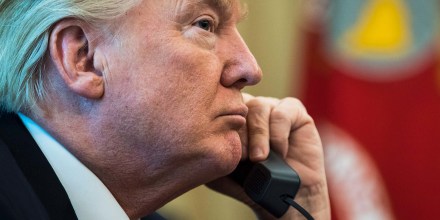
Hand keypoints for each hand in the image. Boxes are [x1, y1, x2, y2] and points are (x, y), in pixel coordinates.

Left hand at [206, 93, 329, 218]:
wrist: (287, 197)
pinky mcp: (295, 112)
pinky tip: (280, 153)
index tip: (223, 145)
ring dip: (258, 135)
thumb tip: (196, 141)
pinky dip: (279, 134)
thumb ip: (209, 154)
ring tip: (259, 159)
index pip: (219, 104)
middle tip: (241, 157)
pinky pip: (283, 112)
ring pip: (259, 106)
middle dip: (238, 132)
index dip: (219, 121)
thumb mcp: (221, 172)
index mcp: (231, 117)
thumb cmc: (252, 183)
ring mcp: (273, 107)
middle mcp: (250, 108)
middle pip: (239, 103)